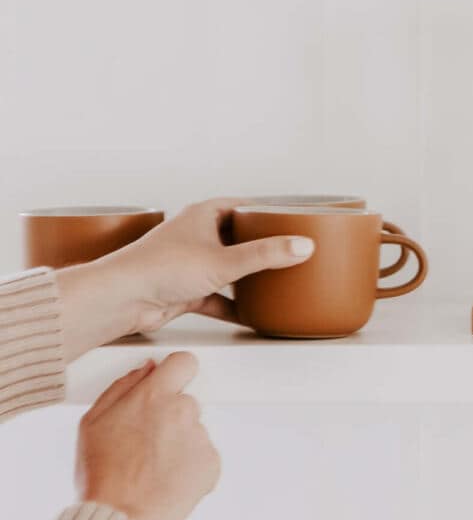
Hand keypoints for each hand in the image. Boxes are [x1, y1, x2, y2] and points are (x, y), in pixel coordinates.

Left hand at [56, 199, 314, 360]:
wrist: (123, 298)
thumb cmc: (158, 268)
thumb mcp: (224, 260)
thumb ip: (266, 254)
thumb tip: (302, 245)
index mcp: (203, 215)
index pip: (241, 205)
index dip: (264, 210)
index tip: (289, 217)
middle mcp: (196, 236)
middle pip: (238, 236)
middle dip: (261, 245)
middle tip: (289, 250)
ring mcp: (191, 264)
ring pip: (228, 267)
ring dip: (248, 276)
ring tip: (276, 280)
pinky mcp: (186, 290)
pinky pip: (218, 297)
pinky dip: (234, 306)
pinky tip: (252, 314)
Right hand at [75, 354, 219, 519]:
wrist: (120, 518)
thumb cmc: (102, 474)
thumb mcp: (93, 422)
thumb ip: (122, 387)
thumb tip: (146, 369)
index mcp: (154, 396)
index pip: (184, 362)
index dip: (176, 372)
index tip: (170, 383)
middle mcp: (183, 411)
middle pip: (185, 402)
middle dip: (169, 416)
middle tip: (145, 443)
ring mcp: (201, 437)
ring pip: (192, 432)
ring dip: (178, 444)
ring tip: (151, 468)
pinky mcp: (213, 463)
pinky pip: (202, 457)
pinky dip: (189, 466)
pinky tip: (166, 480)